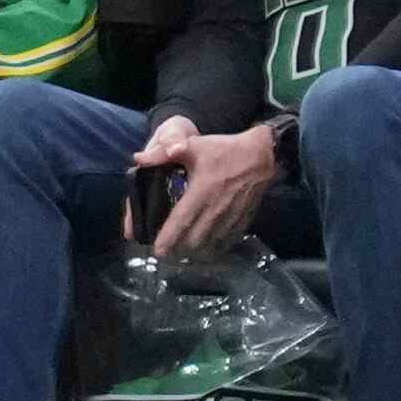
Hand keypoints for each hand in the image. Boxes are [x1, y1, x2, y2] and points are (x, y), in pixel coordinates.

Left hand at [133, 114, 280, 257]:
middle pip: (195, 240)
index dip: (168, 238)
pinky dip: (214, 248)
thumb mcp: (192, 146)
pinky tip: (205, 250)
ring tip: (181, 254)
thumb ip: (164, 152)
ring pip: (211, 244)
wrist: (261, 156)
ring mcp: (231, 217)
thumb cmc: (224, 150)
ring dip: (195, 252)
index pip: (181, 221)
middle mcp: (216, 210)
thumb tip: (138, 158)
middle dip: (178, 250)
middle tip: (165, 253)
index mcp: (201, 193)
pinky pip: (226, 241)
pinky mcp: (242, 220)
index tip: (157, 250)